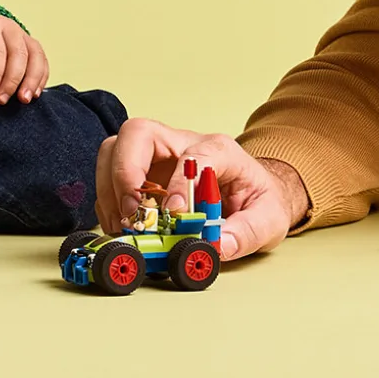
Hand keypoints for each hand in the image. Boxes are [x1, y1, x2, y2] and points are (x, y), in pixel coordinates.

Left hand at [0, 14, 48, 103]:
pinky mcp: (31, 45)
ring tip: (25, 99)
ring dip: (33, 79)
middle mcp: (10, 28)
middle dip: (12, 80)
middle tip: (2, 100)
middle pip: (19, 53)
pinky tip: (35, 93)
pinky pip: (42, 60)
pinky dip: (41, 77)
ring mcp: (23, 35)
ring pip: (36, 55)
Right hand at [95, 118, 308, 260]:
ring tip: (123, 224)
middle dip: (126, 171)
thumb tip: (219, 245)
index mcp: (218, 150)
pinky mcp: (141, 173)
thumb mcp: (270, 219)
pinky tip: (120, 226)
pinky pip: (110, 176)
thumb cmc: (258, 199)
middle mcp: (181, 144)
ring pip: (114, 149)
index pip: (193, 153)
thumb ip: (248, 232)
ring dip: (110, 188)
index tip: (174, 214)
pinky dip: (108, 202)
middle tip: (132, 212)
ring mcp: (156, 156)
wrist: (251, 194)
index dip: (178, 182)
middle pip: (138, 132)